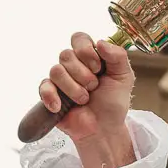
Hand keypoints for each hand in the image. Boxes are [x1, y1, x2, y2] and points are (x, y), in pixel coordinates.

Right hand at [37, 32, 135, 167]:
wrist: (104, 128)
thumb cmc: (113, 102)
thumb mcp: (124, 78)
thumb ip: (118, 56)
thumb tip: (100, 42)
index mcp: (89, 56)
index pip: (79, 38)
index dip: (86, 51)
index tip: (98, 68)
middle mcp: (72, 65)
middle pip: (66, 55)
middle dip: (84, 75)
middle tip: (94, 88)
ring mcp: (60, 79)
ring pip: (56, 71)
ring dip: (74, 88)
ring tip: (84, 100)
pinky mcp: (50, 94)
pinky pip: (43, 87)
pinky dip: (52, 96)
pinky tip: (61, 106)